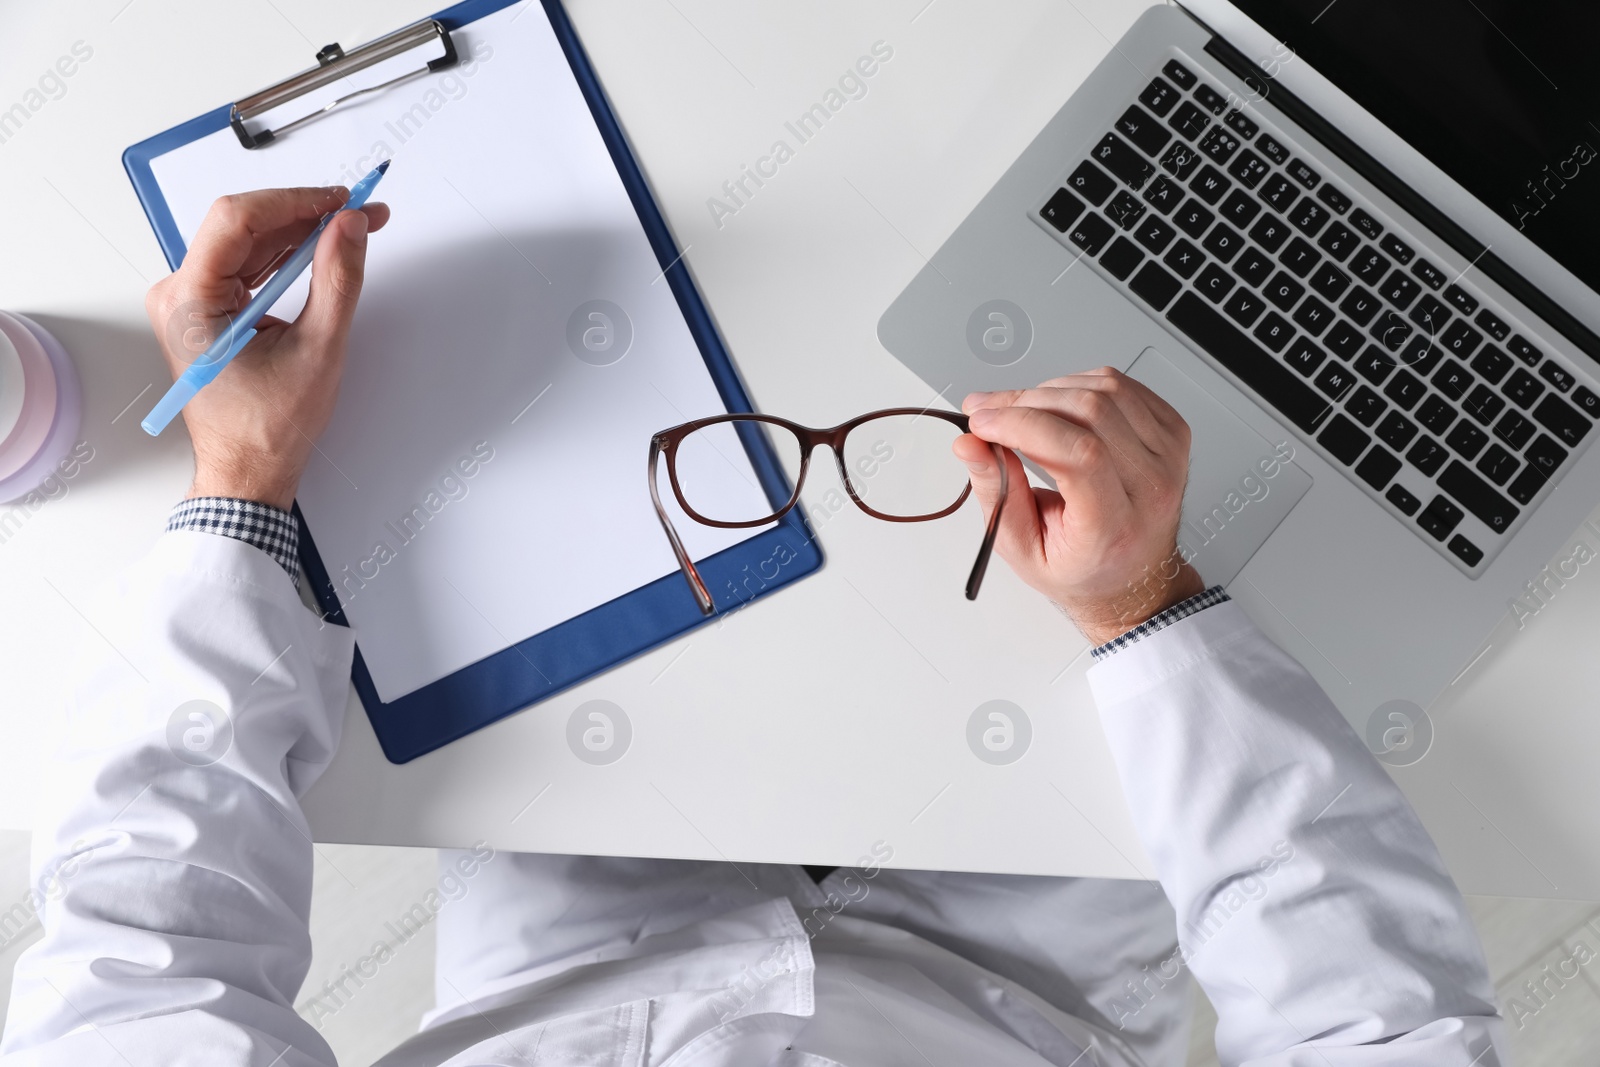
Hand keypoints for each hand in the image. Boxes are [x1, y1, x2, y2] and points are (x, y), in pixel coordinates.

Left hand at [145, 187, 390, 509]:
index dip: (295, 201)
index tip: (341, 201)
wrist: (248, 472)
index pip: (237, 220)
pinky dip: (286, 258)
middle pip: (243, 227)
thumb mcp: (318, 350)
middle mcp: (178, 295)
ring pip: (248, 244)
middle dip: (305, 215)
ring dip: (300, 234)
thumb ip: (337, 280)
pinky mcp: (206, 311)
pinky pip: (247, 267)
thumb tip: (349, 228)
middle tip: (359, 212)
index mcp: (188, 302)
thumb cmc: (266, 429)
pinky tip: (322, 251)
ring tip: (351, 227)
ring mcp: (190, 302)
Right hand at [953, 368, 1204, 645]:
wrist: (1133, 575)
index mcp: (1115, 526)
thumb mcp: (1022, 548)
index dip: (1023, 425)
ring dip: (1049, 389)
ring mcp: (1169, 456)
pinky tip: (1057, 405)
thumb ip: (994, 493)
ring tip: (1020, 412)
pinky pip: (1123, 385)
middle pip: (1091, 412)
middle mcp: (1152, 487)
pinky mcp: (1173, 433)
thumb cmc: (1083, 567)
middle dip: (1025, 401)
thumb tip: (969, 444)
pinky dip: (1079, 383)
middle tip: (988, 412)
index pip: (1079, 454)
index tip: (983, 422)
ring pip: (1106, 390)